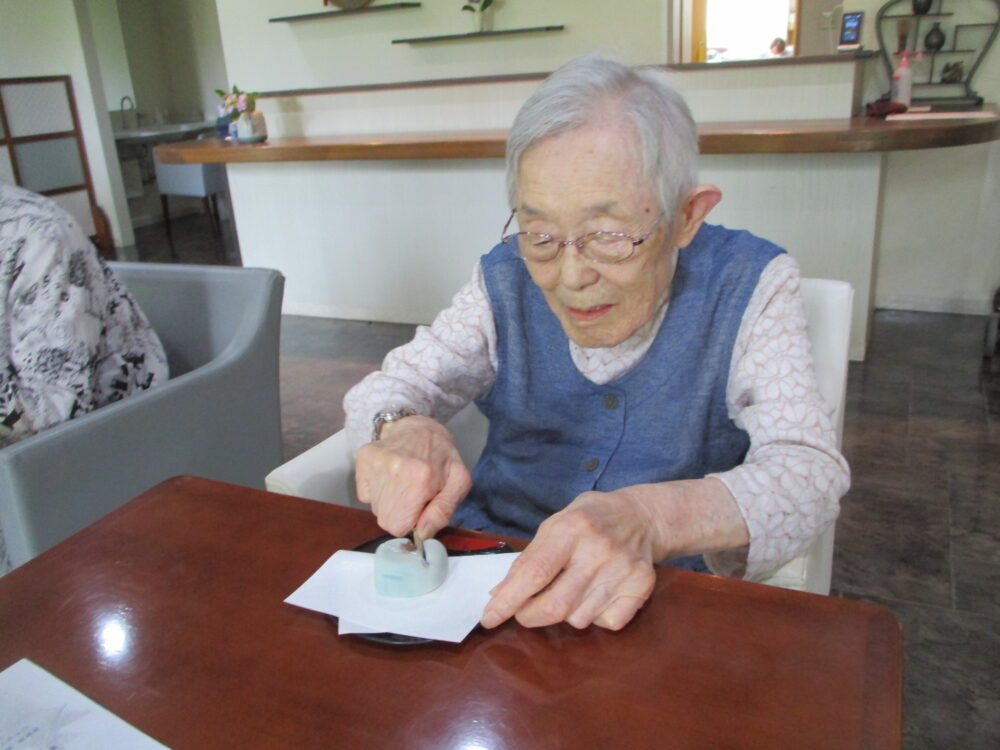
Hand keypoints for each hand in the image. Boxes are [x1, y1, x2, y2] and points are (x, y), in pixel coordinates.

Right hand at [354, 416, 471, 537]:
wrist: (420, 428)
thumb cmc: (442, 458)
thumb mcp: (458, 483)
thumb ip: (443, 512)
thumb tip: (422, 534)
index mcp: (419, 478)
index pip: (398, 526)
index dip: (410, 523)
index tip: (419, 510)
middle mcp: (394, 469)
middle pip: (385, 519)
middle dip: (400, 514)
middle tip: (412, 496)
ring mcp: (375, 462)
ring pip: (374, 508)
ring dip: (389, 502)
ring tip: (403, 483)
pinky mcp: (363, 458)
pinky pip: (364, 494)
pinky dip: (376, 491)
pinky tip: (391, 477)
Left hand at [480, 490, 658, 631]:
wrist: (641, 517)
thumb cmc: (589, 520)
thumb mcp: (554, 525)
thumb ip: (528, 559)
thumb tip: (499, 594)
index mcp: (571, 528)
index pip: (534, 573)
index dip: (508, 600)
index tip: (489, 618)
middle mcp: (599, 550)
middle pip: (555, 605)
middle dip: (530, 616)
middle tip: (523, 612)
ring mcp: (623, 569)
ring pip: (578, 619)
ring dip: (564, 614)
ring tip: (572, 589)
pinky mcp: (641, 586)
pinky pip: (606, 623)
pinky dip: (595, 617)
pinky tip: (597, 594)